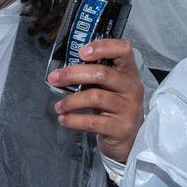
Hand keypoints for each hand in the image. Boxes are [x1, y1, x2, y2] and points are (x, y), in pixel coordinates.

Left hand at [48, 38, 143, 162]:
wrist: (127, 140)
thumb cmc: (113, 107)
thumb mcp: (110, 87)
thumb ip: (95, 74)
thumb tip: (63, 69)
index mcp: (129, 71)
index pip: (123, 49)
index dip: (102, 47)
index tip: (81, 52)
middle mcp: (132, 87)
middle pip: (102, 74)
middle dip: (73, 74)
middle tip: (54, 78)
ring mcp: (128, 108)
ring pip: (95, 97)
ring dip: (70, 101)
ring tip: (58, 106)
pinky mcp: (121, 128)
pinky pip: (92, 121)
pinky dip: (73, 119)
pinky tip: (64, 119)